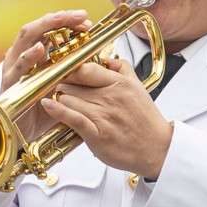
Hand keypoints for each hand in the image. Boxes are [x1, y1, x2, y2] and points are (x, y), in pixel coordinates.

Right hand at [0, 10, 92, 142]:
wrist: (22, 132)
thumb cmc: (42, 107)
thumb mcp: (62, 85)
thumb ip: (75, 70)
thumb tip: (102, 57)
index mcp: (34, 54)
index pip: (50, 29)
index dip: (67, 21)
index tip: (86, 20)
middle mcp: (22, 55)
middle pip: (38, 27)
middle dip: (59, 19)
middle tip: (79, 16)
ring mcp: (14, 67)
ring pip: (26, 39)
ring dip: (44, 28)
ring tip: (60, 20)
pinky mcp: (10, 82)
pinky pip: (19, 66)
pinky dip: (29, 55)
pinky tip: (40, 49)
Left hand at [37, 57, 172, 179]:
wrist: (158, 149)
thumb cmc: (145, 120)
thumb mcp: (138, 87)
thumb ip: (121, 68)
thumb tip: (105, 57)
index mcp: (120, 83)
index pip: (86, 67)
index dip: (70, 67)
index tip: (62, 68)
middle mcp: (111, 97)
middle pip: (73, 82)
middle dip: (62, 83)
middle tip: (55, 84)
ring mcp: (103, 116)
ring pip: (69, 98)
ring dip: (60, 98)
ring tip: (56, 98)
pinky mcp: (97, 134)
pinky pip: (73, 118)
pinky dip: (58, 110)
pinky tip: (48, 105)